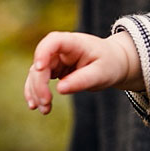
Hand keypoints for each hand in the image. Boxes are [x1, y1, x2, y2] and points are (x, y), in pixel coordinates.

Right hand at [24, 31, 142, 114]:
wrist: (114, 63)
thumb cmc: (110, 64)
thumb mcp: (102, 73)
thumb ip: (83, 80)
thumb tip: (60, 89)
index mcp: (75, 43)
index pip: (54, 41)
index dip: (43, 52)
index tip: (40, 68)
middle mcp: (62, 49)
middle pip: (41, 62)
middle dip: (39, 84)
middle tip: (46, 103)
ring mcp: (55, 59)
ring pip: (36, 73)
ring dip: (36, 91)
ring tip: (44, 110)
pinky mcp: (53, 69)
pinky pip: (39, 80)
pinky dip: (35, 92)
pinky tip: (35, 105)